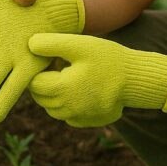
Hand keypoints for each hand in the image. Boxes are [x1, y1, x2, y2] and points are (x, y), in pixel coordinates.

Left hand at [28, 33, 166, 127]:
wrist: (137, 79)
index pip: (33, 84)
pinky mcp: (87, 122)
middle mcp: (66, 110)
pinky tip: (83, 86)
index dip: (38, 70)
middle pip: (40, 97)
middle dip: (44, 82)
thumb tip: (29, 44)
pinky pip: (68, 114)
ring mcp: (77, 118)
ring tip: (71, 74)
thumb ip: (51, 44)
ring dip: (55, 93)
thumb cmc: (108, 59)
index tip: (51, 58)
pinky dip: (69, 102)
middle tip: (60, 64)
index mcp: (60, 90)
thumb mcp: (79, 45)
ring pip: (52, 107)